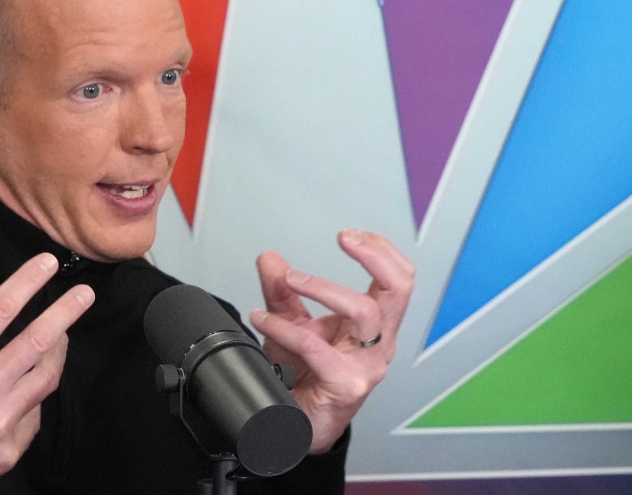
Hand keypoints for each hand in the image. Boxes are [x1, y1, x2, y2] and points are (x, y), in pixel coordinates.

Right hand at [0, 253, 94, 494]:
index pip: (1, 309)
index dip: (29, 281)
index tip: (47, 264)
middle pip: (37, 341)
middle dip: (66, 313)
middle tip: (84, 294)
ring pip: (45, 379)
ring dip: (58, 353)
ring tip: (63, 335)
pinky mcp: (6, 451)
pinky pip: (33, 415)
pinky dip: (34, 396)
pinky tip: (32, 384)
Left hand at [248, 230, 413, 453]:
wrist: (298, 425)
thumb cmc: (305, 376)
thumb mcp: (291, 325)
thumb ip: (281, 292)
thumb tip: (269, 259)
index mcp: (376, 325)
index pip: (399, 279)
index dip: (381, 250)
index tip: (349, 235)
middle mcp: (379, 343)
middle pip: (399, 288)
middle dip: (374, 255)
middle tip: (344, 239)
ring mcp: (367, 365)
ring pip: (363, 311)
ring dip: (322, 287)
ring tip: (289, 280)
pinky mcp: (346, 385)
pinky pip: (316, 347)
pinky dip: (284, 328)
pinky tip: (263, 320)